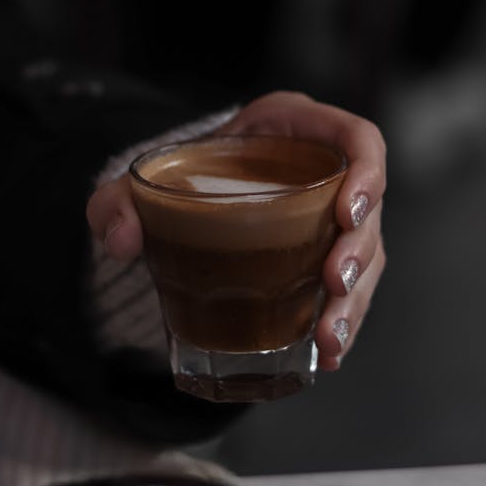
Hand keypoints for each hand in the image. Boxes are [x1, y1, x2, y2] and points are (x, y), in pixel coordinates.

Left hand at [86, 92, 386, 372]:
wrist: (183, 202)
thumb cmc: (178, 177)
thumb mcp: (141, 182)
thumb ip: (116, 201)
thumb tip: (121, 241)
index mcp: (297, 130)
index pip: (359, 139)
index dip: (367, 173)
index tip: (347, 214)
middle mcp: (325, 171)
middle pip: (369, 209)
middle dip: (358, 253)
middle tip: (334, 285)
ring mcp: (331, 217)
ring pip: (367, 256)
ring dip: (356, 300)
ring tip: (329, 340)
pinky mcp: (326, 257)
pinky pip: (352, 288)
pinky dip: (343, 322)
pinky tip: (327, 355)